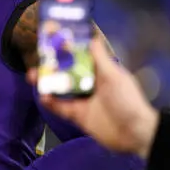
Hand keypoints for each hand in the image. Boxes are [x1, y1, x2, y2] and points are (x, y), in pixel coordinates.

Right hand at [27, 38, 159, 158]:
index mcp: (99, 71)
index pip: (80, 56)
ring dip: (46, 82)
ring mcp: (81, 99)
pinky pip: (59, 107)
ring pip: (59, 87)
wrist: (135, 134)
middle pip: (66, 71)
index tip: (52, 38)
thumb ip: (100, 58)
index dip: (67, 48)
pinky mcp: (76, 115)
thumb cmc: (127, 101)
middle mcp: (88, 83)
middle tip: (37, 58)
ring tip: (33, 76)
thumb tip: (91, 36)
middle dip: (51, 65)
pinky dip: (50, 102)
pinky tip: (43, 96)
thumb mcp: (114, 77)